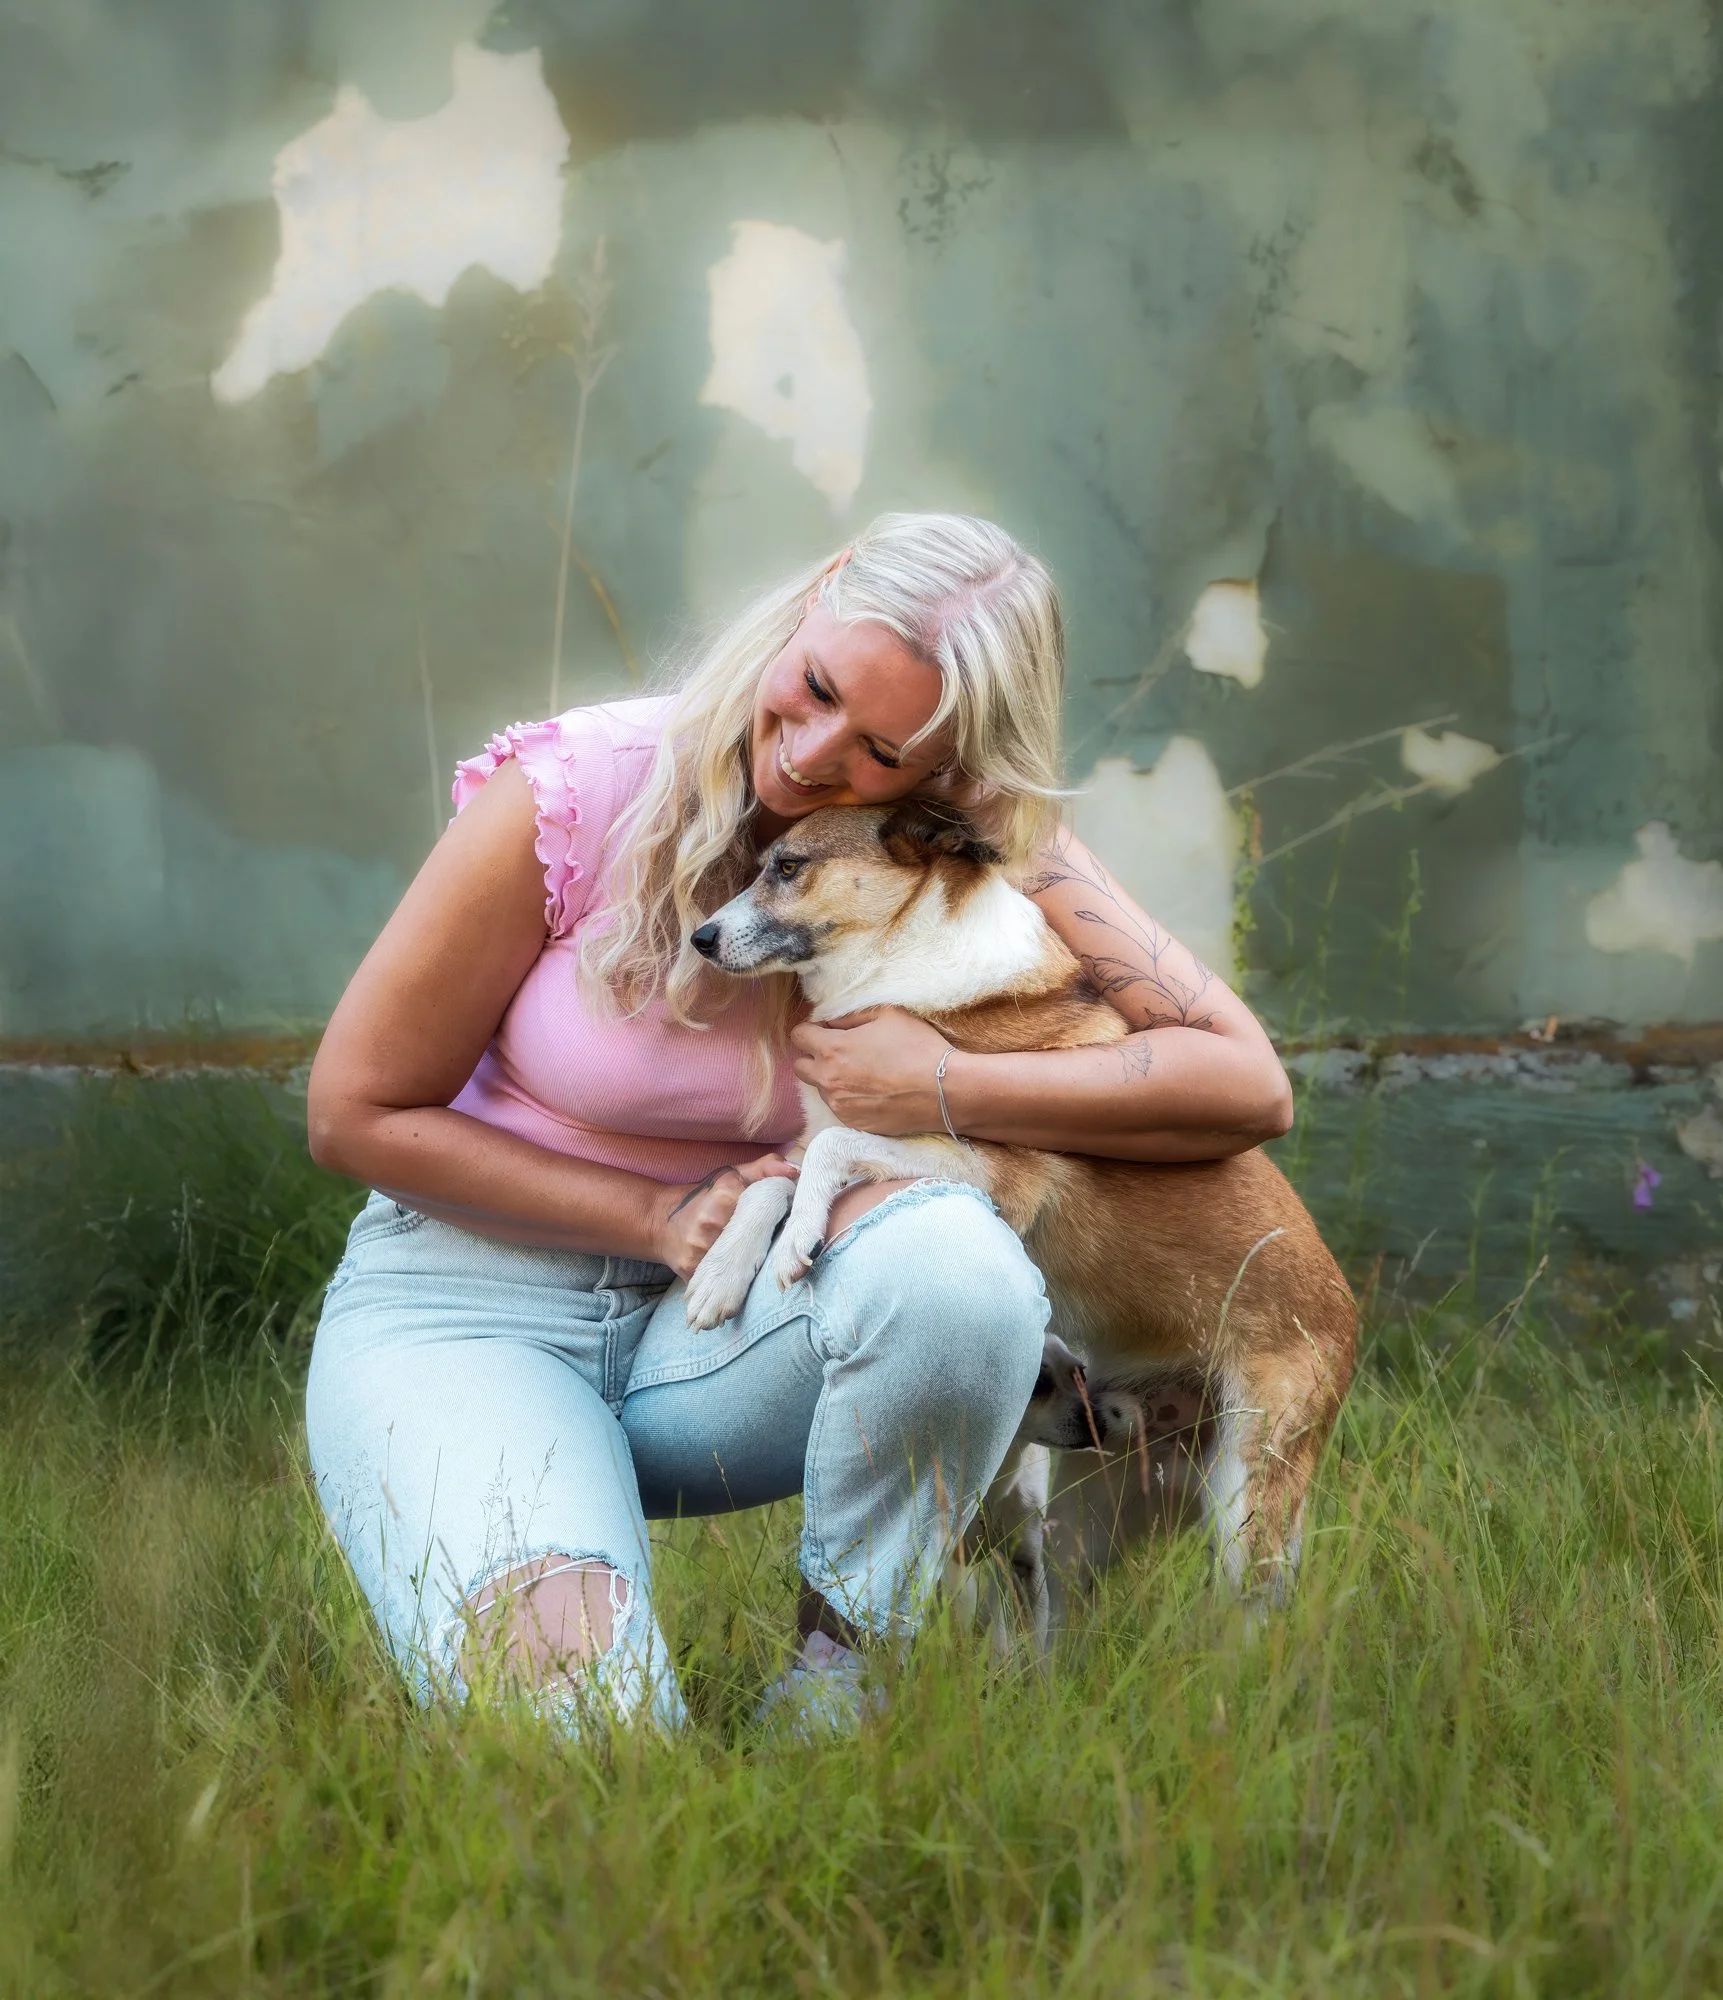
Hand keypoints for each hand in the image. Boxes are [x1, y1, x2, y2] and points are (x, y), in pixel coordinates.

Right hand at [648, 1154, 798, 1280]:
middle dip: (766, 1244)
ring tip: (756, 1260)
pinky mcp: (691, 1270)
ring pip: (740, 1264)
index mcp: (724, 1196)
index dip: (778, 1219)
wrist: (660, 1221)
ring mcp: (700, 1249)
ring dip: (750, 1264)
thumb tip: (795, 1170)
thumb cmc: (702, 1197)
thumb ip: (764, 1169)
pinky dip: (731, 1281)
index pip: (765, 1212)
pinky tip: (736, 1275)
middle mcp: (711, 1223)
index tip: (787, 1224)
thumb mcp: (731, 1177)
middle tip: (776, 1247)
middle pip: (755, 1241)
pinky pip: (720, 1281)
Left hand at [790, 1007, 953, 1135]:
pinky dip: (849, 1098)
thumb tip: (831, 1022)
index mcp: (832, 1049)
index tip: (828, 1031)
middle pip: (800, 1067)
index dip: (811, 1030)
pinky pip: (840, 1107)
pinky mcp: (853, 1123)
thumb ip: (851, 1016)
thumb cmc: (917, 1047)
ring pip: (821, 1089)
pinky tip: (874, 1091)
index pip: (798, 1036)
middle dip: (813, 1057)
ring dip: (833, 1079)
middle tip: (840, 1053)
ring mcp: (839, 1106)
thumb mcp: (887, 1014)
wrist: (944, 1091)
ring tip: (864, 1073)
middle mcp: (828, 1080)